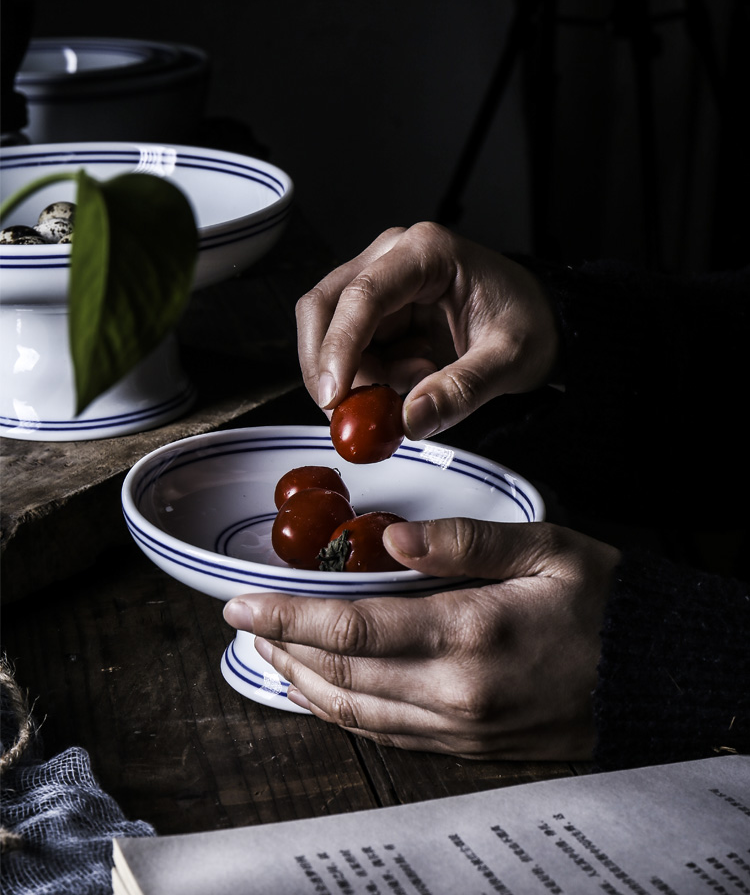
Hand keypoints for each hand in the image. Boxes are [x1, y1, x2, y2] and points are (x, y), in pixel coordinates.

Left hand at [223, 520, 619, 759]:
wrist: (655, 674)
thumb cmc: (604, 605)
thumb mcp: (545, 549)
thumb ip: (466, 542)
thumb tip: (391, 537)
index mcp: (470, 634)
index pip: (352, 627)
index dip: (287, 615)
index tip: (241, 601)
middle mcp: (455, 693)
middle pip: (340, 674)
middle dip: (281, 646)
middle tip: (245, 621)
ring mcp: (460, 728)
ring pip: (355, 712)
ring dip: (303, 682)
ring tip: (270, 651)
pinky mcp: (468, 744)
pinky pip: (387, 733)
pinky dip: (342, 710)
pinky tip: (325, 688)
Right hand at [295, 222, 559, 439]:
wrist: (539, 318)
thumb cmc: (528, 322)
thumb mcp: (509, 360)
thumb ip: (462, 390)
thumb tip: (412, 419)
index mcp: (427, 253)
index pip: (363, 295)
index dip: (339, 347)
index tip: (333, 396)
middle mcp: (392, 257)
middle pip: (325, 307)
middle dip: (327, 366)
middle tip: (348, 413)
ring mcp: (379, 280)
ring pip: (329, 333)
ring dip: (356, 376)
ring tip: (416, 384)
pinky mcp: (376, 310)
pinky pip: (349, 350)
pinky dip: (366, 378)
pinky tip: (413, 378)